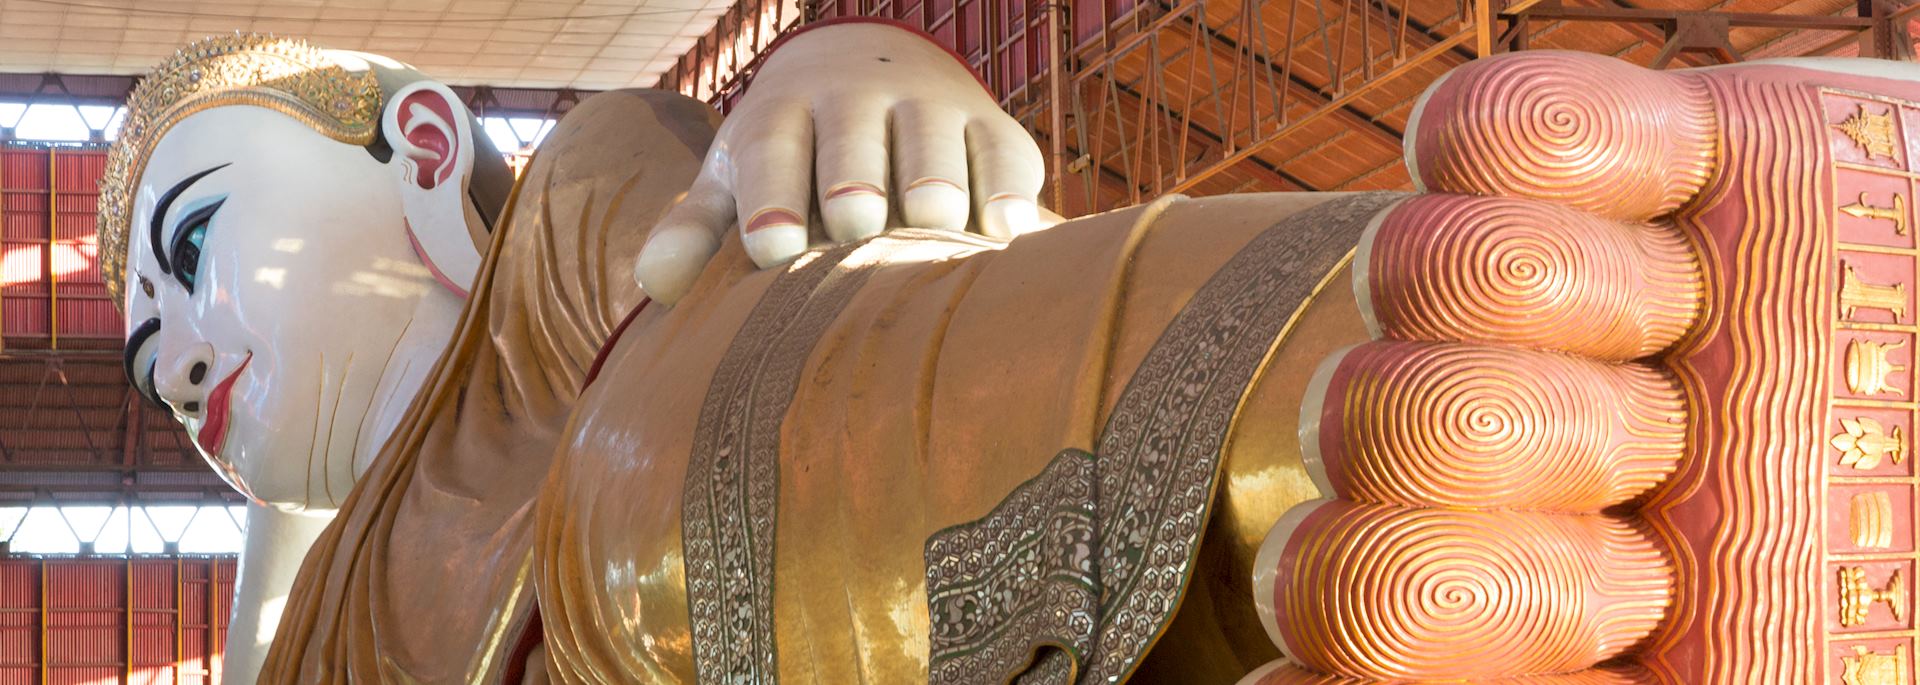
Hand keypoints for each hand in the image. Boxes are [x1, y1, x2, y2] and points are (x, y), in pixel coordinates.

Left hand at [634, 21, 1047, 303]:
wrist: (873, 65)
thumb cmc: (792, 150)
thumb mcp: (738, 175)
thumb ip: (697, 230)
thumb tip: (656, 286)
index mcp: (784, 115)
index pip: (773, 149)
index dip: (771, 194)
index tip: (772, 246)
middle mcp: (859, 101)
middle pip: (854, 138)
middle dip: (854, 178)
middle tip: (855, 224)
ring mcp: (932, 109)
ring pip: (935, 141)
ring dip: (935, 182)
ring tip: (934, 227)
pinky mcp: (995, 131)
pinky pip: (1008, 157)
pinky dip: (1010, 194)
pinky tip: (1007, 235)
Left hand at [1253, 50, 1887, 681]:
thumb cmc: (1918, 589)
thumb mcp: (1841, 668)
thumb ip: (1757, 683)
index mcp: (1548, 649)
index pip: (1360, 640)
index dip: (1423, 619)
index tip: (1617, 624)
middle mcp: (1514, 497)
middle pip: (1352, 480)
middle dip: (1482, 501)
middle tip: (1650, 501)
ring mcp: (1546, 324)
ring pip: (1404, 293)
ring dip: (1526, 313)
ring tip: (1672, 338)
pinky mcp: (1613, 169)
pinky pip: (1482, 129)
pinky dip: (1561, 146)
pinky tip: (1673, 187)